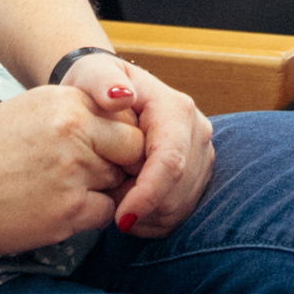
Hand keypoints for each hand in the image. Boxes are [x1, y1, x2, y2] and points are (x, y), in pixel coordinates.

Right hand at [0, 84, 144, 252]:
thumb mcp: (29, 110)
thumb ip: (72, 113)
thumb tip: (112, 128)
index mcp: (65, 100)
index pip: (124, 116)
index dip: (118, 135)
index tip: (104, 147)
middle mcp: (75, 131)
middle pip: (132, 148)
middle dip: (121, 162)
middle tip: (94, 171)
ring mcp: (75, 172)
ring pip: (120, 182)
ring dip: (103, 188)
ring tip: (66, 188)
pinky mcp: (70, 210)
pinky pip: (105, 213)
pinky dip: (90, 213)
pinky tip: (61, 207)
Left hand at [60, 54, 215, 236]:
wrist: (109, 90)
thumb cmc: (97, 83)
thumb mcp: (92, 73)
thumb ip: (102, 82)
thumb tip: (121, 96)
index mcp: (177, 109)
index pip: (171, 162)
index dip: (148, 194)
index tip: (121, 218)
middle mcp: (197, 133)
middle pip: (178, 191)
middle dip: (143, 208)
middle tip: (107, 202)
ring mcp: (201, 156)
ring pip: (181, 206)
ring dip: (147, 215)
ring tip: (114, 199)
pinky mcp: (197, 175)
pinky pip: (180, 213)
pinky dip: (153, 219)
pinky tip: (129, 205)